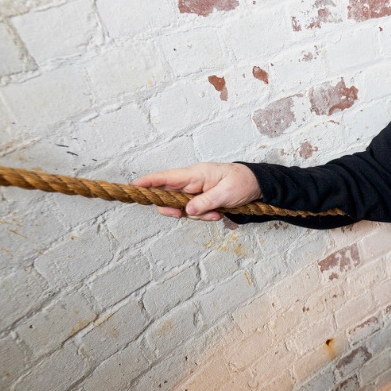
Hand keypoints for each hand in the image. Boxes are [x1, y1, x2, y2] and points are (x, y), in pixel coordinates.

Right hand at [133, 163, 259, 220]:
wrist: (257, 184)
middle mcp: (191, 182)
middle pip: (168, 197)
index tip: (133, 187)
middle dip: (175, 210)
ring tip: (216, 213)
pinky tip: (217, 214)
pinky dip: (203, 216)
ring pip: (182, 208)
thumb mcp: (226, 193)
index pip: (165, 177)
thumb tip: (187, 210)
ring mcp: (195, 191)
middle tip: (184, 215)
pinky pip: (193, 211)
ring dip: (196, 215)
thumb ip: (206, 201)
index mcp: (194, 174)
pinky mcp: (201, 200)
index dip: (148, 182)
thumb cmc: (242, 182)